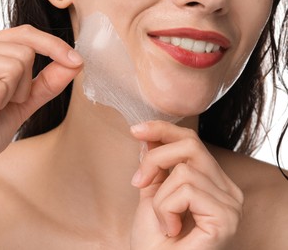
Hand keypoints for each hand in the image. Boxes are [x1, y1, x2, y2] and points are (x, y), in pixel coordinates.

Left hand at [130, 121, 243, 249]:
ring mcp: (231, 203)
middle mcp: (227, 189)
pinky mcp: (225, 217)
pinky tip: (171, 229)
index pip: (192, 141)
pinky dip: (167, 209)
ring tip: (164, 221)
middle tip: (138, 182)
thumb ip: (154, 165)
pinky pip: (187, 191)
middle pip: (191, 146)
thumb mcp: (151, 193)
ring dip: (160, 198)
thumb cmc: (154, 240)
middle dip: (155, 159)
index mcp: (213, 181)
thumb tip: (148, 136)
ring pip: (184, 172)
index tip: (136, 129)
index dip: (163, 129)